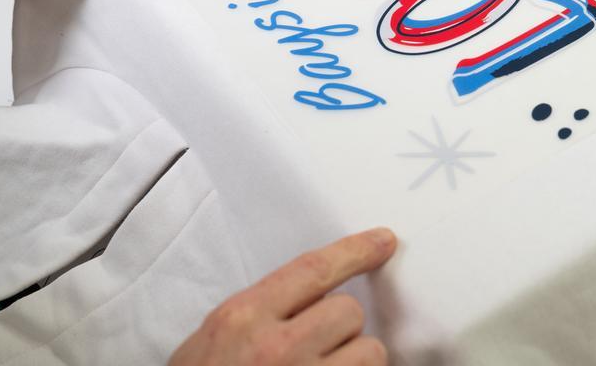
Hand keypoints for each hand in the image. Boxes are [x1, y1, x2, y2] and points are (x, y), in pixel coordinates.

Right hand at [170, 228, 395, 365]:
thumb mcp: (211, 340)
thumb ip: (259, 312)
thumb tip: (313, 292)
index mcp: (243, 318)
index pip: (313, 269)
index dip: (355, 251)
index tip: (384, 241)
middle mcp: (277, 349)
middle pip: (348, 312)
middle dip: (341, 327)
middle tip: (317, 347)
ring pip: (370, 353)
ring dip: (356, 362)